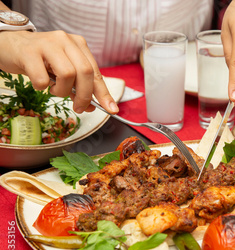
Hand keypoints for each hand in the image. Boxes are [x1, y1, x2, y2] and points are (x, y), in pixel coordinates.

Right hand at [0, 30, 118, 113]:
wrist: (9, 44)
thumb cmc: (40, 60)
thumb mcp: (62, 70)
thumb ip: (77, 86)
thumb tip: (90, 107)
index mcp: (78, 45)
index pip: (96, 72)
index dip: (104, 93)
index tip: (111, 109)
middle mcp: (66, 41)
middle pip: (85, 72)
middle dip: (85, 96)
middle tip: (79, 107)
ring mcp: (48, 44)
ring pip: (67, 74)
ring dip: (62, 91)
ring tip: (53, 90)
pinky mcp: (29, 51)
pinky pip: (42, 78)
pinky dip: (42, 87)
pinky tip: (39, 83)